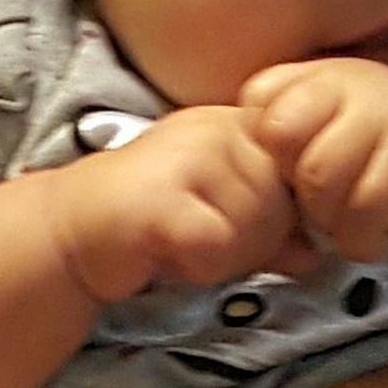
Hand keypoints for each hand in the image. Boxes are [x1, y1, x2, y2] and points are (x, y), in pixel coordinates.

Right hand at [41, 105, 296, 301]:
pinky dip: (198, 266)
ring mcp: (189, 156)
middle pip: (281, 207)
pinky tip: (168, 252)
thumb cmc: (154, 216)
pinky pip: (216, 247)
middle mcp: (217, 128)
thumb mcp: (222, 210)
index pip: (300, 175)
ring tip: (182, 241)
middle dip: (251, 243)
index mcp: (237, 121)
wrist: (70, 226)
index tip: (239, 223)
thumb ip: (273, 225)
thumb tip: (317, 253)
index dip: (282, 216)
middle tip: (202, 238)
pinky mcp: (163, 198)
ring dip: (223, 257)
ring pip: (253, 230)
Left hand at [241, 59, 387, 261]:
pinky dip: (363, 238)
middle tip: (328, 195)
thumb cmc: (386, 149)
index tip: (297, 163)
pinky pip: (359, 217)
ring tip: (359, 211)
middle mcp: (353, 84)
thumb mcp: (335, 121)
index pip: (260, 100)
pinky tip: (386, 225)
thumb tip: (230, 154)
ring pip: (319, 183)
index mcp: (325, 73)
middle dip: (297, 185)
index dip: (270, 146)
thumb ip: (288, 124)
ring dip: (331, 218)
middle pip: (283, 143)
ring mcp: (386, 119)